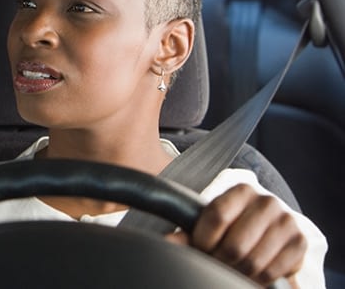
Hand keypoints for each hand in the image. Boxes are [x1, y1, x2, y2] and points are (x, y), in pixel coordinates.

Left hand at [167, 184, 305, 286]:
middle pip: (234, 245)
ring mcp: (287, 222)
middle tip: (216, 262)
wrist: (267, 227)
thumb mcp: (210, 223)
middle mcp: (268, 202)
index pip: (217, 216)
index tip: (200, 247)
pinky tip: (250, 271)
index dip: (203, 239)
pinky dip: (257, 278)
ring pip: (252, 262)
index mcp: (242, 190)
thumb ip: (188, 232)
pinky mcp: (300, 244)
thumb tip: (166, 242)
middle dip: (220, 260)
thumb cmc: (232, 224)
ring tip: (231, 267)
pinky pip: (272, 272)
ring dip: (237, 271)